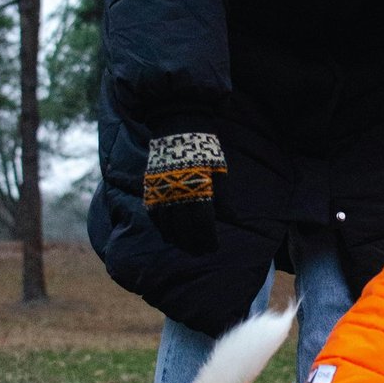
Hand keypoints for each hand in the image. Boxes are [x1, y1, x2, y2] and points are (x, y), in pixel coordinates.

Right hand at [143, 131, 225, 253]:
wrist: (178, 129)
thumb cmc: (204, 151)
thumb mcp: (219, 171)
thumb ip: (223, 197)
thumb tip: (232, 219)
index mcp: (199, 192)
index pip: (203, 225)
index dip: (207, 240)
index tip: (212, 248)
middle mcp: (179, 196)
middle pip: (184, 229)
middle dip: (193, 244)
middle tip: (199, 253)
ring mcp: (162, 193)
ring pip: (167, 226)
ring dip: (176, 240)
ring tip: (184, 247)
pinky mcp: (151, 189)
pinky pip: (154, 215)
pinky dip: (161, 228)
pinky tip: (168, 234)